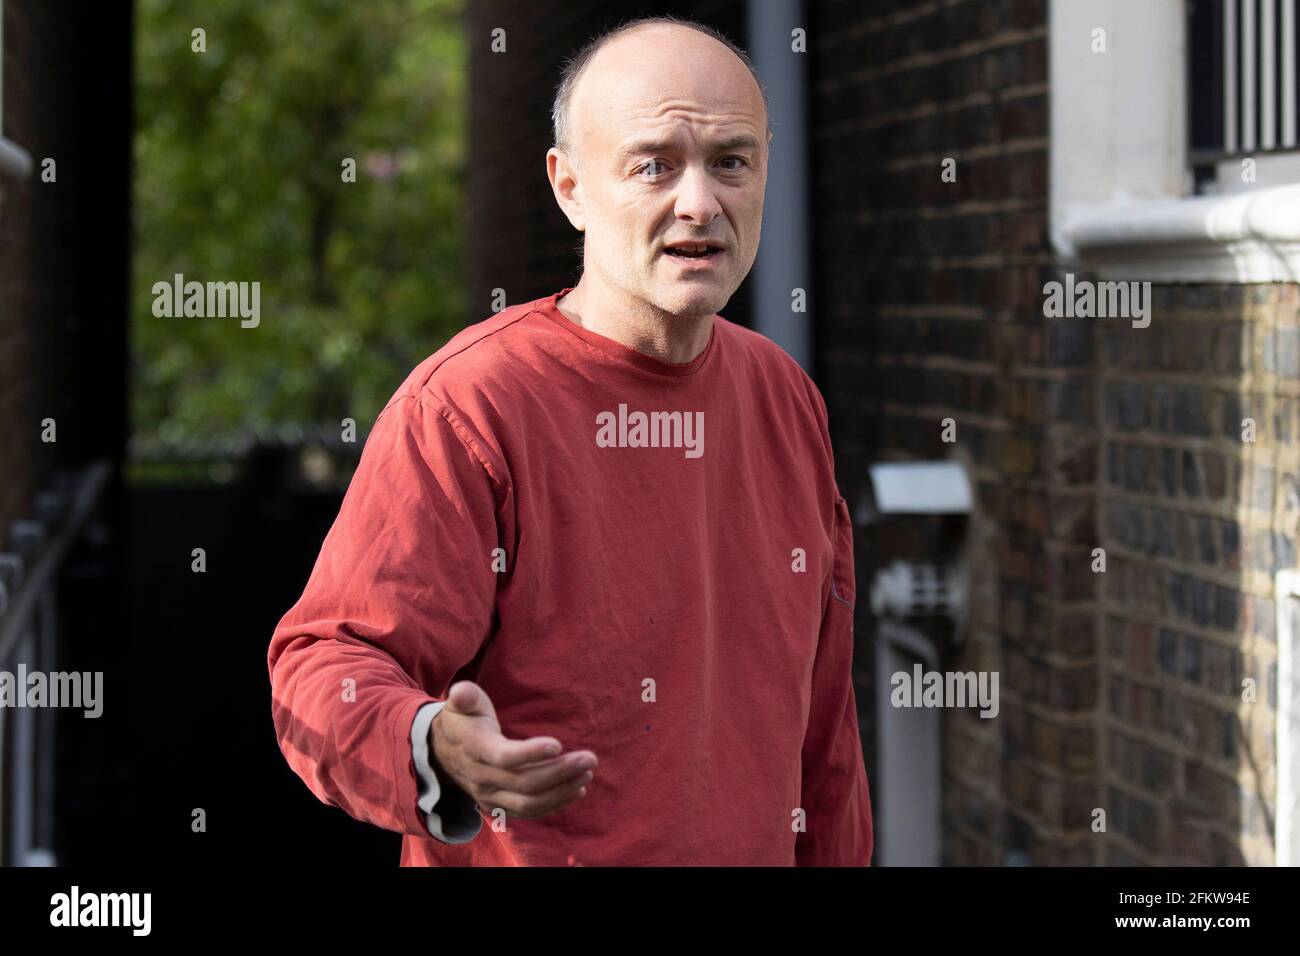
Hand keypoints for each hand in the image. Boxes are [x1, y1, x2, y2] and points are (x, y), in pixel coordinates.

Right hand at [430, 680, 596, 820]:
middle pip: (525, 783)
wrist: (441, 753)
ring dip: (562, 791)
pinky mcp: (499, 806)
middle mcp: (482, 778)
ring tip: (587, 775)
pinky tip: (576, 790)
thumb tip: (460, 692)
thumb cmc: (461, 721)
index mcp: (475, 749)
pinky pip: (529, 812)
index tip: (558, 745)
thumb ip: (465, 696)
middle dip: (560, 772)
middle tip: (589, 759)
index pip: (504, 757)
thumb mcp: (460, 704)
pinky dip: (554, 804)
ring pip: (529, 803)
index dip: (531, 753)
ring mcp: (489, 796)